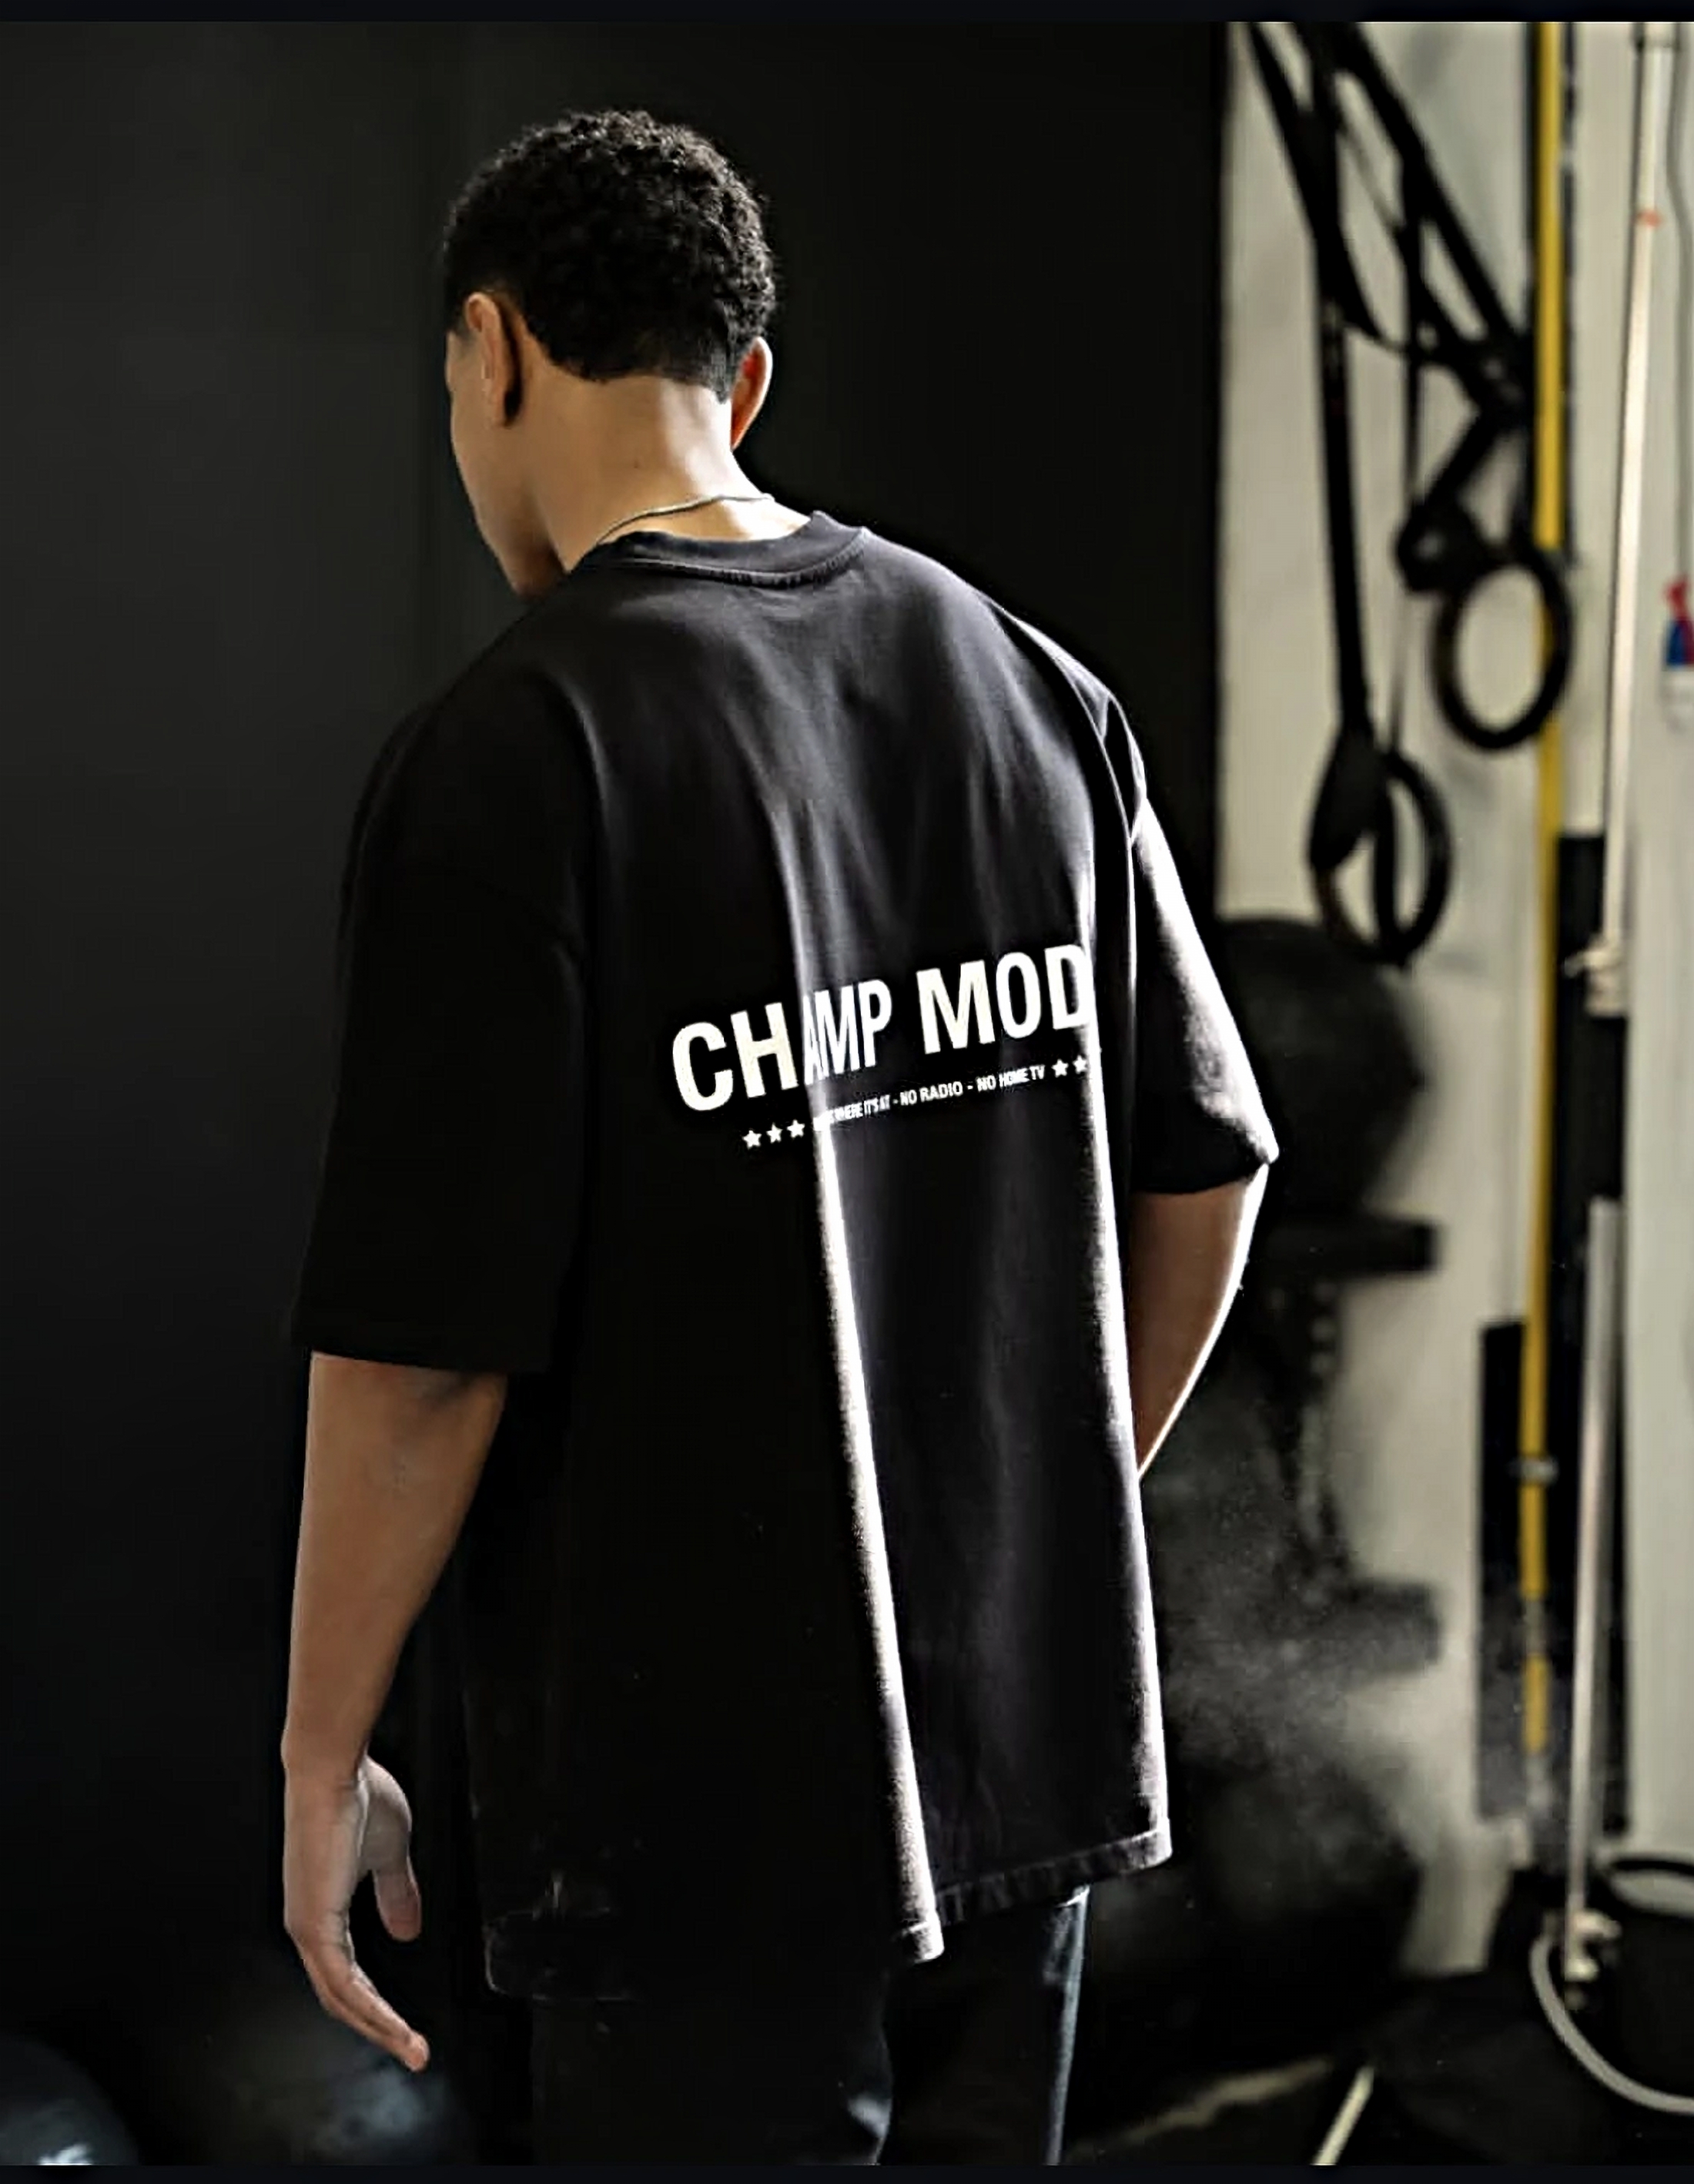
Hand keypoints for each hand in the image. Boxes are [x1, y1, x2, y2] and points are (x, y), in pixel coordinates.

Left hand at [282, 1756, 430, 2071]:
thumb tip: (408, 1931)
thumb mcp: (389, 1852)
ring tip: (414, 2051)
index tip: (407, 2027)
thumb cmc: (357, 1796)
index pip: (346, 1975)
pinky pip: (344, 1984)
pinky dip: (372, 2010)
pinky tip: (395, 2026)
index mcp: (322, 1911)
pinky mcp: (314, 1926)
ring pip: (342, 2000)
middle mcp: (308, 1927)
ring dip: (381, 2029)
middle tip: (415, 2054)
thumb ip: (396, 1893)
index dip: (377, 2005)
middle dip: (381, 2030)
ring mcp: (307, 1929)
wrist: (332, 1769)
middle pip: (342, 1999)